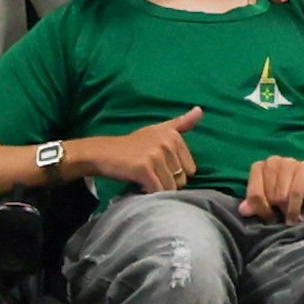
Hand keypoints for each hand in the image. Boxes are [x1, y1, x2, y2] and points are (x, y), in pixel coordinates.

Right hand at [85, 108, 201, 193]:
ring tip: (146, 179)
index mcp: (174, 136)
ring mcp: (155, 156)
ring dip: (159, 189)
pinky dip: (150, 193)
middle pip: (182, 180)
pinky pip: (158, 191)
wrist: (103, 153)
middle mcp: (167, 143)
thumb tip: (200, 110)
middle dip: (168, 182)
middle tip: (151, 173)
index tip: (161, 167)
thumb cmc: (133, 145)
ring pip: (171, 187)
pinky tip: (141, 185)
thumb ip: (182, 123)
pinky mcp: (144, 169)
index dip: (176, 173)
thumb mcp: (158, 130)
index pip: (191, 169)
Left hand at [242, 152, 303, 222]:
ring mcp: (289, 162)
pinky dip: (294, 210)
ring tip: (290, 217)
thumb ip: (255, 204)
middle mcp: (272, 161)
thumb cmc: (291, 192)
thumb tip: (242, 211)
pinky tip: (296, 219)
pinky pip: (295, 194)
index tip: (269, 219)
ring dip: (285, 211)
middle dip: (274, 211)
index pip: (254, 194)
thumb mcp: (270, 200)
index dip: (260, 211)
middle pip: (268, 196)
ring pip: (281, 196)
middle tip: (281, 217)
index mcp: (259, 167)